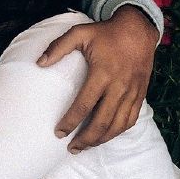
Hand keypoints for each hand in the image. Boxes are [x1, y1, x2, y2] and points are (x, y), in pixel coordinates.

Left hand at [37, 5, 158, 151]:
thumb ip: (58, 47)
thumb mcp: (80, 32)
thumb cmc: (105, 32)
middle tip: (71, 148)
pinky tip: (105, 137)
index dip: (70, 122)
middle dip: (86, 139)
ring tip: (85, 147)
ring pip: (117, 125)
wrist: (138, 29)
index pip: (84, 105)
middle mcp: (119, 87)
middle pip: (102, 122)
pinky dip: (117, 132)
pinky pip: (130, 120)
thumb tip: (39, 63)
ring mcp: (132, 93)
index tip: (58, 133)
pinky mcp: (140, 95)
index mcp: (102, 73)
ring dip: (101, 140)